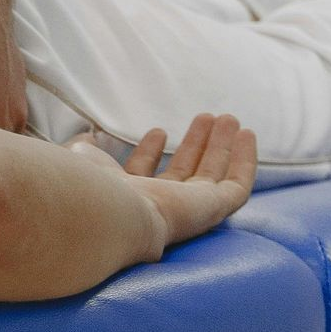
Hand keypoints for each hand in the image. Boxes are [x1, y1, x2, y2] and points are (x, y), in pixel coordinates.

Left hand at [69, 114, 257, 255]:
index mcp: (126, 198)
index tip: (157, 131)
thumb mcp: (83, 160)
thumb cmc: (90, 188)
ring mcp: (188, 210)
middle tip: (206, 118)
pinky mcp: (213, 209)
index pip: (144, 176)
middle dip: (195, 144)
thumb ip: (85, 150)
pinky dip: (245, 160)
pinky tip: (247, 136)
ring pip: (212, 175)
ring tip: (228, 118)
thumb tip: (85, 138)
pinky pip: (238, 185)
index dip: (150, 153)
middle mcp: (158, 206)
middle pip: (184, 173)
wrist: (110, 214)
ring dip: (220, 145)